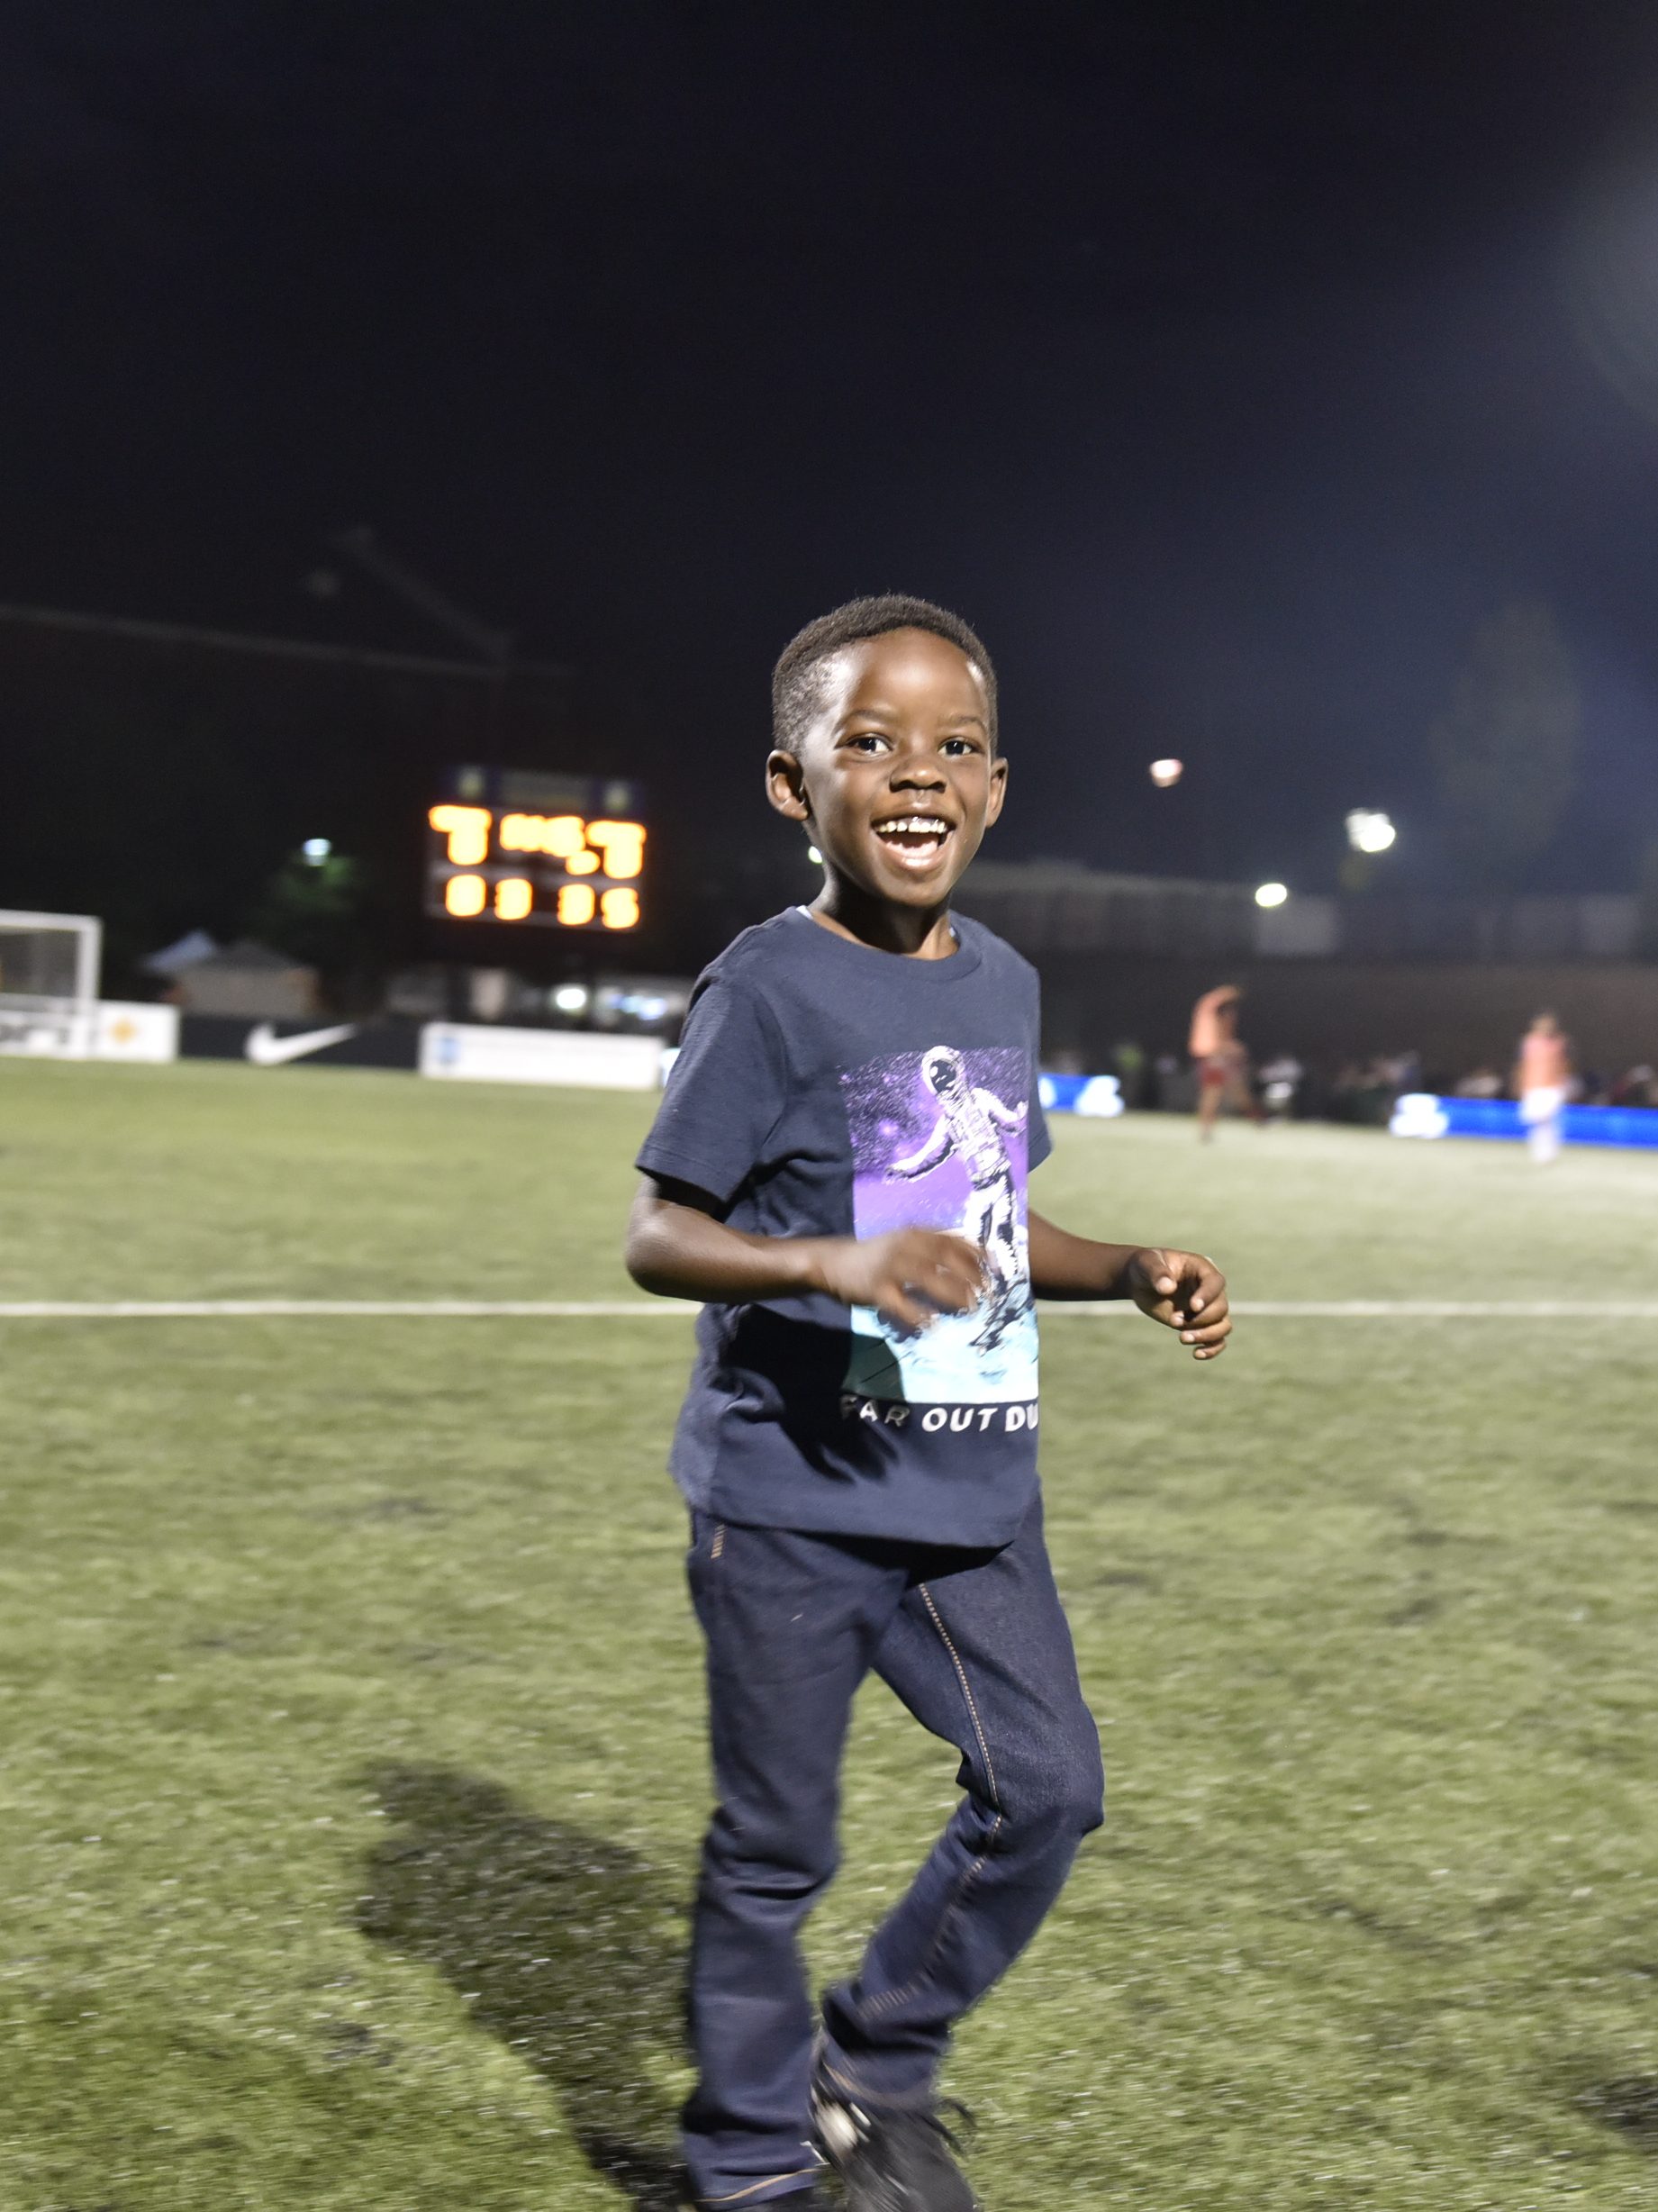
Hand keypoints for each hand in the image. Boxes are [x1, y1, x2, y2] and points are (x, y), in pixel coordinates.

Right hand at [813, 1230, 989, 1332]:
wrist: (835, 1262)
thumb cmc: (878, 1253)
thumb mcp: (906, 1240)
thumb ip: (934, 1244)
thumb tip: (973, 1254)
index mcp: (914, 1234)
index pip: (952, 1240)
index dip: (976, 1253)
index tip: (996, 1268)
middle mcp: (903, 1246)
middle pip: (944, 1258)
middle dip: (969, 1275)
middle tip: (987, 1292)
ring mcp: (889, 1268)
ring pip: (926, 1279)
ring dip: (951, 1293)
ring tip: (969, 1307)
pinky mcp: (876, 1290)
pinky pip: (901, 1304)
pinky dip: (919, 1315)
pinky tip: (933, 1325)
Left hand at [1124, 1248, 1230, 1359]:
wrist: (1141, 1282)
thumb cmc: (1145, 1267)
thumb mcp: (1147, 1263)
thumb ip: (1157, 1273)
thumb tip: (1167, 1287)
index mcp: (1201, 1269)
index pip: (1215, 1282)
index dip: (1207, 1295)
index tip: (1193, 1307)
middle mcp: (1210, 1289)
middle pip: (1221, 1307)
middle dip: (1200, 1319)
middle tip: (1173, 1321)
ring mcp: (1207, 1308)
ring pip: (1223, 1325)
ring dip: (1206, 1335)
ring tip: (1182, 1338)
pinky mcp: (1201, 1325)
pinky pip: (1217, 1339)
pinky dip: (1212, 1349)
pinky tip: (1196, 1354)